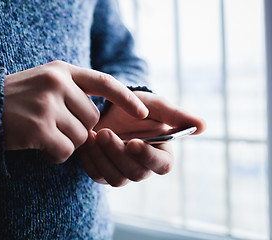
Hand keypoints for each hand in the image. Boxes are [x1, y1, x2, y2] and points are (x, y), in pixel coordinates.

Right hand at [2, 61, 148, 162]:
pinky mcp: (39, 128)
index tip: (144, 112)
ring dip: (66, 142)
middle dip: (79, 129)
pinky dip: (55, 155)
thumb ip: (72, 92)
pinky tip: (39, 147)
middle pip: (92, 119)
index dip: (125, 98)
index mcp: (61, 70)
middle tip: (54, 126)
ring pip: (80, 137)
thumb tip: (99, 118)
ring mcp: (47, 104)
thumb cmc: (16, 100)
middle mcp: (56, 83)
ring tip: (42, 134)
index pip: (103, 81)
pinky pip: (65, 151)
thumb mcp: (45, 83)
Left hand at [78, 91, 205, 186]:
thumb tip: (203, 126)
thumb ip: (176, 115)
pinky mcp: (103, 172)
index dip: (149, 157)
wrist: (112, 108)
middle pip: (136, 173)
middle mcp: (143, 167)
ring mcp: (122, 172)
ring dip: (103, 158)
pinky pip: (96, 174)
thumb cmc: (138, 106)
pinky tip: (86, 142)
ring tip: (93, 135)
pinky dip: (91, 160)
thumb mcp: (156, 106)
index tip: (134, 142)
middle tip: (105, 133)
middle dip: (119, 154)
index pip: (162, 165)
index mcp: (161, 153)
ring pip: (115, 178)